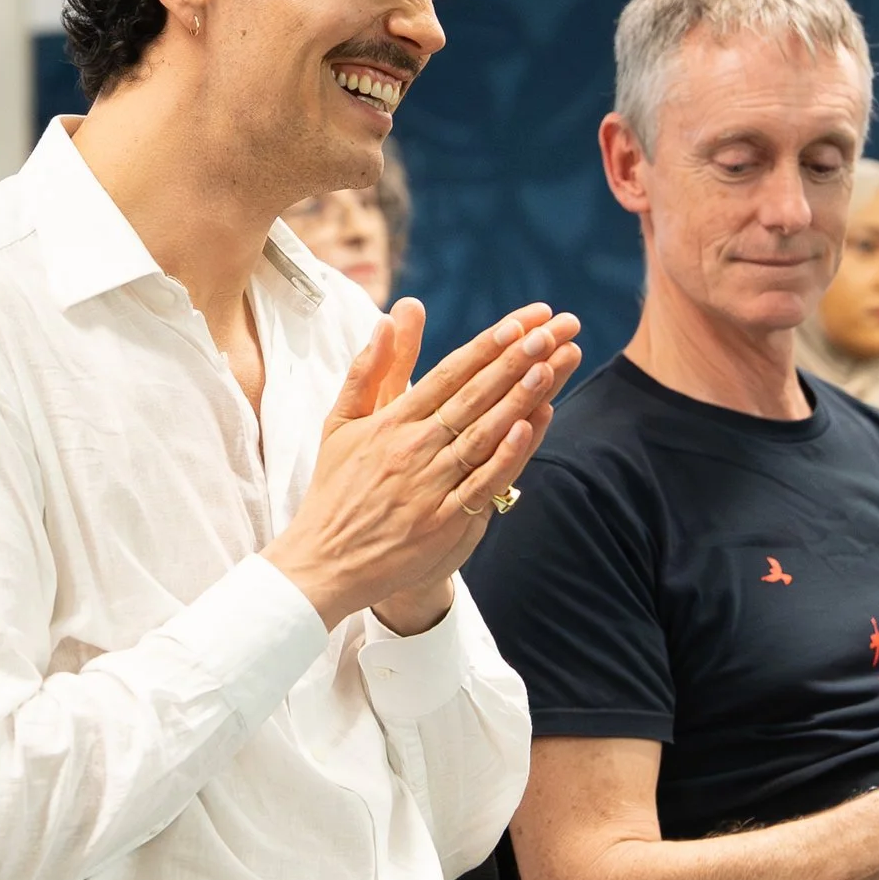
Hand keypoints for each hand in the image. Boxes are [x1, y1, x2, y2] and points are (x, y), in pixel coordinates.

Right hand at [268, 299, 582, 631]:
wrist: (324, 562)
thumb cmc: (335, 488)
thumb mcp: (340, 422)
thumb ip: (368, 369)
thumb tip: (389, 317)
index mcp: (392, 421)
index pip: (450, 372)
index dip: (489, 344)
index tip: (524, 320)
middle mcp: (413, 447)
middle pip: (474, 395)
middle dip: (518, 358)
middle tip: (554, 329)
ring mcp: (431, 485)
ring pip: (483, 433)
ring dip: (520, 398)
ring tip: (551, 364)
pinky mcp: (444, 522)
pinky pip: (481, 483)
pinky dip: (506, 455)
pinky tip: (531, 426)